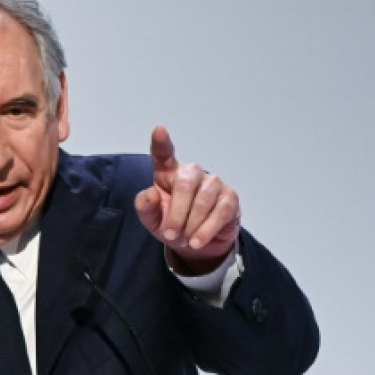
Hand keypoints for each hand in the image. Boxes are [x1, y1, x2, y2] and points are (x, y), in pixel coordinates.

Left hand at [134, 127, 240, 274]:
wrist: (196, 244)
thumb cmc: (172, 224)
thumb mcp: (151, 220)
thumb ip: (145, 207)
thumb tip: (149, 193)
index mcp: (167, 173)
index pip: (163, 155)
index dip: (161, 143)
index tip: (159, 131)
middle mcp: (191, 173)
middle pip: (184, 185)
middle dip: (176, 214)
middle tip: (170, 234)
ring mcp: (212, 183)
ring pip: (203, 200)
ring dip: (192, 224)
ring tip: (185, 240)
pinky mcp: (230, 197)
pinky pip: (220, 211)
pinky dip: (207, 229)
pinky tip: (198, 240)